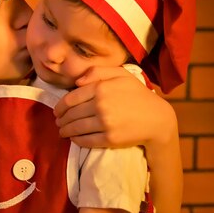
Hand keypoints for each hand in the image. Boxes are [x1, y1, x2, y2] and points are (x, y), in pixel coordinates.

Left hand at [54, 66, 176, 148]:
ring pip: (76, 128)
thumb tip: (77, 81)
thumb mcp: (121, 74)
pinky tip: (73, 138)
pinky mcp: (109, 139)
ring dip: (65, 130)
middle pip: (71, 114)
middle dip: (61, 119)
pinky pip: (86, 140)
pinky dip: (76, 140)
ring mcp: (105, 123)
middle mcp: (100, 105)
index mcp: (101, 88)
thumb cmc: (138, 94)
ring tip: (62, 131)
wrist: (157, 119)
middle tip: (57, 122)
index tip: (57, 110)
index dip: (60, 106)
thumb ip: (98, 72)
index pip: (71, 98)